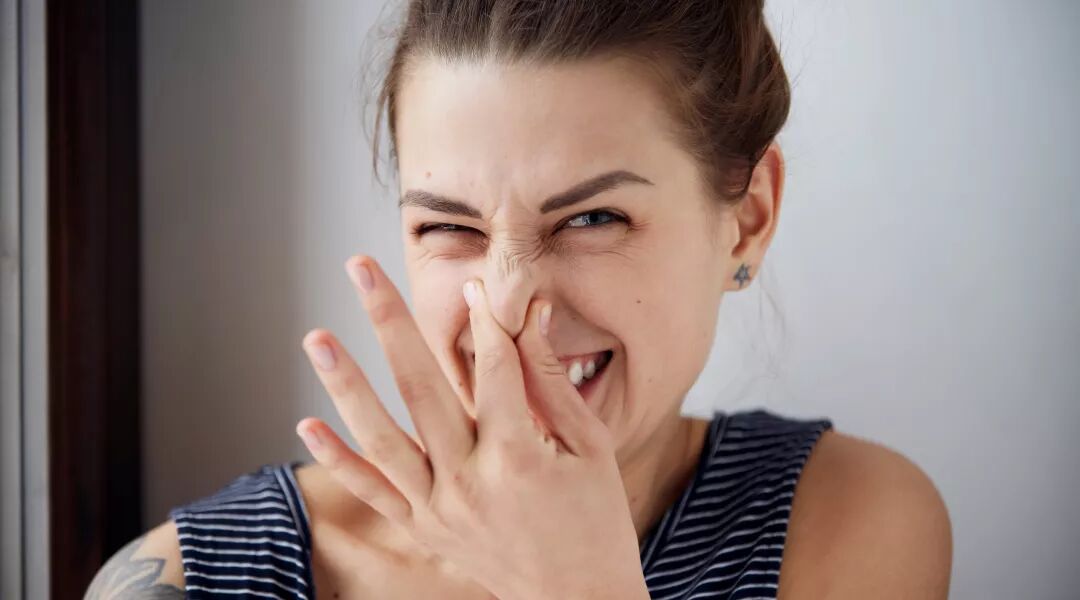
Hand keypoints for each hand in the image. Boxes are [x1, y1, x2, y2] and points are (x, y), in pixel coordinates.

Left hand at [296, 255, 649, 599]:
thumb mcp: (589, 447)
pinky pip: (371, 492)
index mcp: (520, 460)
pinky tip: (306, 423)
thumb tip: (530, 316)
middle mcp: (470, 484)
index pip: (494, 371)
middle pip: (422, 389)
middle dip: (389, 322)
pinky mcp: (422, 529)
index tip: (473, 283)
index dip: (486, 321)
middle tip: (361, 269)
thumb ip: (551, 382)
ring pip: (382, 439)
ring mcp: (439, 510)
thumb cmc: (595, 520)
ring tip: (316, 337)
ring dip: (346, 385)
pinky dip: (336, 460)